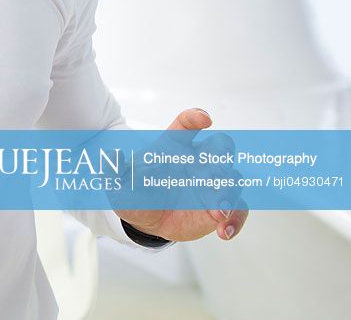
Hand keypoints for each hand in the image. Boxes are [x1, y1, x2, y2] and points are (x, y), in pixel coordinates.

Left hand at [114, 107, 248, 241]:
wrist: (144, 220)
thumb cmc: (134, 192)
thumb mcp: (119, 183)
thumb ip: (116, 169)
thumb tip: (112, 155)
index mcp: (172, 147)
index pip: (186, 125)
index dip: (195, 118)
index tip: (203, 119)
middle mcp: (197, 161)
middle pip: (220, 146)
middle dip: (221, 156)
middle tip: (213, 173)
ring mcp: (211, 183)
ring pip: (232, 177)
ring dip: (228, 192)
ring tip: (218, 210)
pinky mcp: (220, 207)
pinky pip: (238, 209)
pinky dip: (235, 219)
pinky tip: (224, 231)